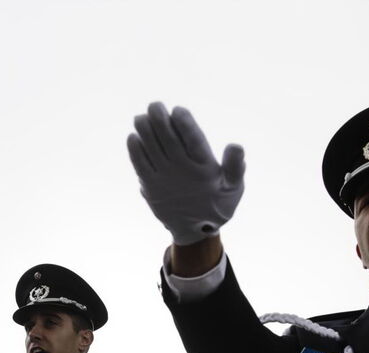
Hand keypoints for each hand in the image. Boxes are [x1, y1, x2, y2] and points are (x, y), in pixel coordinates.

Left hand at [128, 102, 244, 244]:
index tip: (178, 110)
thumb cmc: (217, 204)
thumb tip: (235, 146)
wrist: (194, 232)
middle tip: (154, 105)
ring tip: (140, 117)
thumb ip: (236, 166)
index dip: (184, 123)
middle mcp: (182, 172)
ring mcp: (164, 180)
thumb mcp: (234, 187)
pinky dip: (135, 151)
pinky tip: (132, 136)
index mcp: (204, 169)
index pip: (193, 141)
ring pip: (151, 150)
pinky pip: (140, 166)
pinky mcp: (150, 188)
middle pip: (168, 141)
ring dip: (144, 132)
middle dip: (159, 120)